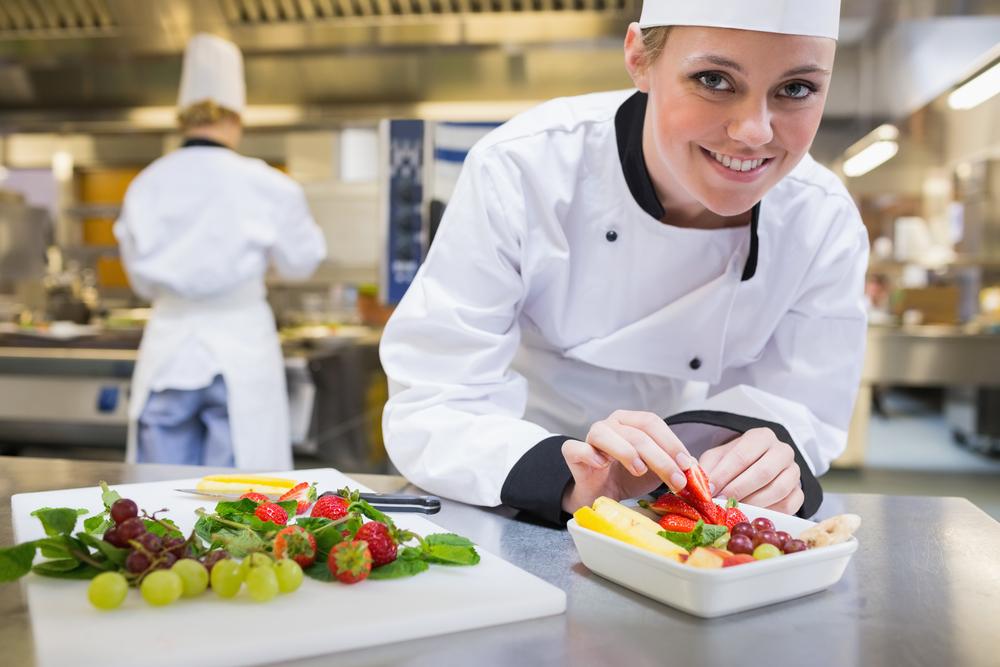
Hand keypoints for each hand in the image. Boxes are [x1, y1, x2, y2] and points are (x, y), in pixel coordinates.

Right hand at [560, 410, 691, 513]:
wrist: (600, 495)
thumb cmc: (627, 477)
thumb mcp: (657, 471)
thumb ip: (675, 466)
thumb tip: (697, 468)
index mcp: (631, 422)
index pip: (652, 423)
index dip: (671, 442)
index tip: (687, 465)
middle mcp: (610, 424)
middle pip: (636, 433)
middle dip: (660, 457)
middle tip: (677, 480)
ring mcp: (589, 437)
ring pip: (606, 435)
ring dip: (626, 452)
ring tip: (640, 470)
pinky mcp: (572, 453)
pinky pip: (577, 448)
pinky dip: (589, 453)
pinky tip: (602, 464)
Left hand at [698, 428, 803, 514]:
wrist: (755, 469)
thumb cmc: (733, 463)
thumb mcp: (717, 459)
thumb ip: (707, 468)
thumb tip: (694, 480)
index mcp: (762, 437)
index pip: (742, 455)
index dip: (724, 474)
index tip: (709, 489)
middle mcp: (783, 451)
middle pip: (763, 472)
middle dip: (738, 490)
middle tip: (721, 502)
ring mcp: (794, 472)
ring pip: (777, 490)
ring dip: (752, 503)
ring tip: (733, 510)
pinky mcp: (799, 493)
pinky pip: (788, 506)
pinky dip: (768, 513)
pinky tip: (751, 515)